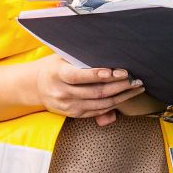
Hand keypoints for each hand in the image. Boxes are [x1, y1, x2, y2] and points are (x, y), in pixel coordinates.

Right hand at [29, 56, 145, 120]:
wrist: (36, 86)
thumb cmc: (55, 66)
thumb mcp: (63, 58)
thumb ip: (81, 60)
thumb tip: (106, 62)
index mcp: (57, 74)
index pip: (79, 76)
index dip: (97, 74)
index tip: (115, 71)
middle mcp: (62, 92)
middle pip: (95, 91)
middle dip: (119, 85)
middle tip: (135, 79)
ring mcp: (68, 106)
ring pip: (100, 103)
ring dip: (121, 96)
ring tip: (136, 88)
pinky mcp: (74, 114)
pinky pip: (98, 111)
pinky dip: (113, 104)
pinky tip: (125, 97)